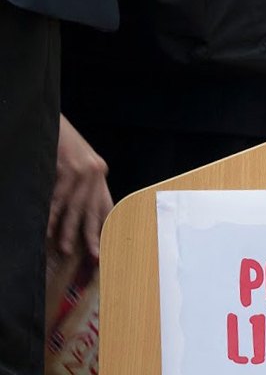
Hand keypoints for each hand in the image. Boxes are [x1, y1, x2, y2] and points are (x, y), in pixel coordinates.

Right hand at [48, 116, 113, 260]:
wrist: (50, 118)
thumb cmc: (61, 140)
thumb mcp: (76, 160)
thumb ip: (81, 182)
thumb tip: (77, 208)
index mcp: (100, 171)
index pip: (105, 203)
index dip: (104, 226)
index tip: (104, 244)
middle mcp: (95, 173)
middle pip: (92, 210)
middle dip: (91, 235)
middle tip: (94, 256)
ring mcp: (81, 172)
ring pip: (74, 208)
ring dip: (68, 230)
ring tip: (66, 248)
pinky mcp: (65, 170)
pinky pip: (57, 198)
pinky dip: (52, 215)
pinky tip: (49, 229)